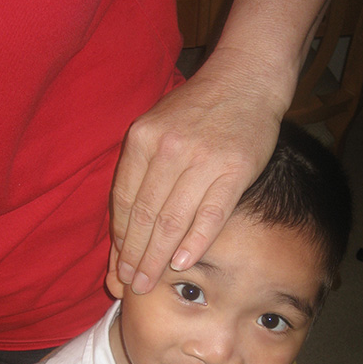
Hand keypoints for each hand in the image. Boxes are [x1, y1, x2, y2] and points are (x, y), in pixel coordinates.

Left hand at [111, 47, 283, 294]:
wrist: (246, 78)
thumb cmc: (198, 108)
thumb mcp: (157, 125)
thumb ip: (141, 168)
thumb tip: (124, 222)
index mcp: (143, 139)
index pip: (125, 201)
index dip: (119, 239)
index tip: (116, 267)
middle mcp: (169, 149)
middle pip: (146, 216)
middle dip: (134, 257)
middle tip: (129, 285)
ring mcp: (203, 160)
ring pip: (173, 221)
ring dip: (158, 258)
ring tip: (148, 283)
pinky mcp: (235, 170)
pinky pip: (210, 214)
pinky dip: (195, 241)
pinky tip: (181, 263)